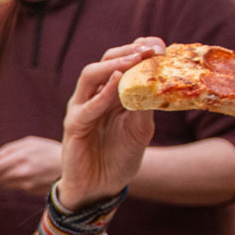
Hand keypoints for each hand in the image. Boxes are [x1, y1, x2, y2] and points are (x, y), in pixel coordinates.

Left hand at [0, 136, 61, 193]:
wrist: (73, 166)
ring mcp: (26, 185)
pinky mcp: (31, 191)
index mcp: (19, 159)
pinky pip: (15, 186)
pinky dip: (13, 180)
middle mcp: (21, 174)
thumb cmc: (49, 150)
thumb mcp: (29, 143)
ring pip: (3, 183)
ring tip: (6, 168)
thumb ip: (8, 150)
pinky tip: (23, 173)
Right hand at [57, 39, 162, 208]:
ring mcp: (80, 110)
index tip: (161, 45)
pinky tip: (118, 82)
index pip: (121, 62)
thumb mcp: (140, 129)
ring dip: (114, 65)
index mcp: (110, 94)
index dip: (139, 50)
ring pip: (90, 76)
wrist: (100, 189)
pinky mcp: (73, 127)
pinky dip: (103, 94)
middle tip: (152, 48)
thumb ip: (145, 106)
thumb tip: (160, 81)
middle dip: (128, 51)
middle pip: (104, 62)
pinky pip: (87, 107)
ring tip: (136, 59)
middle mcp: (93, 96)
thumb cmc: (119, 158)